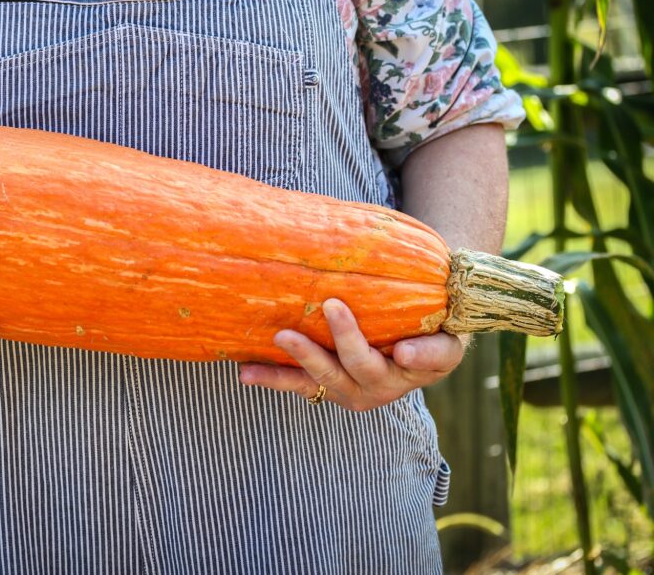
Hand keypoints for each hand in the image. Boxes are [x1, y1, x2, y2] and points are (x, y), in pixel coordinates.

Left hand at [238, 298, 466, 410]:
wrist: (413, 343)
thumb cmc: (436, 333)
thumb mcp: (450, 341)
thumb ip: (434, 350)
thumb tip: (404, 355)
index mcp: (411, 374)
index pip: (415, 363)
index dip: (413, 357)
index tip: (404, 351)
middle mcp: (376, 388)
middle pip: (354, 369)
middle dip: (339, 343)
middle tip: (330, 307)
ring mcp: (345, 389)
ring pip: (317, 379)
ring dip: (290, 365)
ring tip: (273, 344)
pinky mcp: (322, 384)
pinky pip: (296, 383)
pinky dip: (271, 377)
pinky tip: (245, 372)